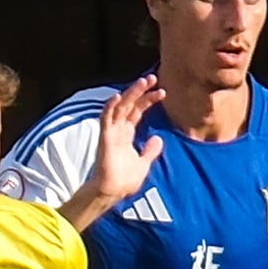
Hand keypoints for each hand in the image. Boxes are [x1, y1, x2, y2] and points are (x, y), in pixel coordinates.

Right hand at [82, 76, 165, 212]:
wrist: (114, 191)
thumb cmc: (125, 179)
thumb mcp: (143, 162)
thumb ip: (150, 150)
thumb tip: (159, 138)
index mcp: (127, 134)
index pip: (138, 111)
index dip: (148, 100)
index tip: (162, 91)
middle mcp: (118, 130)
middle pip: (130, 105)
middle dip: (140, 91)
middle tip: (152, 77)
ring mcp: (111, 132)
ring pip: (120, 107)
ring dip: (130, 94)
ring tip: (143, 81)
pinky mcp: (105, 138)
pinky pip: (106, 119)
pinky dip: (111, 107)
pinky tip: (119, 96)